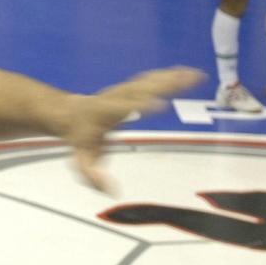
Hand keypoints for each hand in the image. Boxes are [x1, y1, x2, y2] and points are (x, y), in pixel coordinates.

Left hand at [59, 67, 204, 193]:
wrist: (70, 114)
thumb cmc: (79, 139)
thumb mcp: (81, 160)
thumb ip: (91, 176)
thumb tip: (112, 192)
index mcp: (105, 113)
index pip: (123, 108)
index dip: (140, 105)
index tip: (160, 104)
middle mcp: (117, 97)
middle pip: (142, 89)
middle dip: (164, 85)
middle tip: (186, 81)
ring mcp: (124, 90)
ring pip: (149, 81)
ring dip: (172, 77)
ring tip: (195, 75)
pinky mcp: (131, 87)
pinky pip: (152, 79)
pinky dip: (170, 75)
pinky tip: (188, 73)